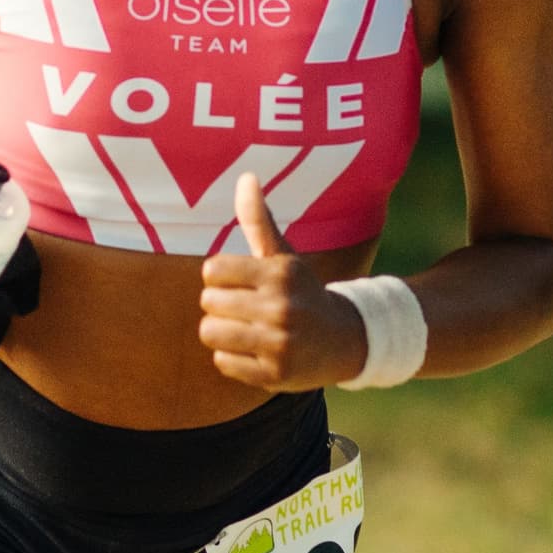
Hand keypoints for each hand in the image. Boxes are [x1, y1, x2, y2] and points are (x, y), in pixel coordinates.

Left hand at [197, 174, 366, 391]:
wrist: (344, 340)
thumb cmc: (301, 291)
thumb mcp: (284, 256)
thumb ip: (259, 220)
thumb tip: (245, 177)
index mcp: (280, 274)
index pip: (212, 270)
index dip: (220, 276)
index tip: (239, 282)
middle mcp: (281, 308)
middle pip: (208, 303)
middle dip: (220, 305)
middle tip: (244, 308)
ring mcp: (279, 344)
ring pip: (211, 333)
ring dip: (222, 332)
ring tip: (245, 329)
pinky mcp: (274, 375)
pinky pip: (223, 362)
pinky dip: (232, 358)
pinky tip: (255, 351)